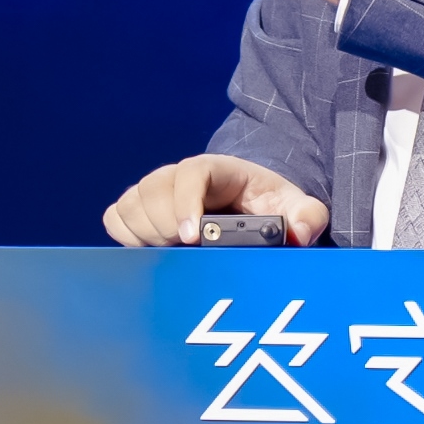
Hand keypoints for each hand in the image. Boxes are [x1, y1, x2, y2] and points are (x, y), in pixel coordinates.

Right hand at [102, 154, 328, 247]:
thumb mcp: (297, 207)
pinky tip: (152, 253)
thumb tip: (297, 234)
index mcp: (217, 169)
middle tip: (186, 251)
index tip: (191, 237)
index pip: (189, 173)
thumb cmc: (271, 205)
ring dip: (146, 234)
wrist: (249, 205)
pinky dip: (126, 237)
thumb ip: (307, 216)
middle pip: (152, 191)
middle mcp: (179, 176)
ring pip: (131, 205)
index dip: (184, 203)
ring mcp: (156, 192)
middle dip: (165, 227)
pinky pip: (116, 218)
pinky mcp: (141, 210)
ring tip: (173, 254)